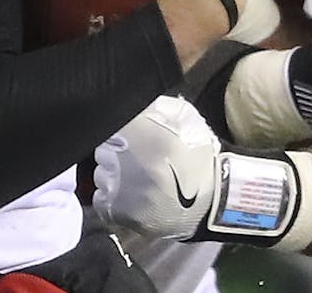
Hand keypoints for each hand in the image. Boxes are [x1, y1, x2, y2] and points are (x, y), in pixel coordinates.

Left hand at [95, 96, 311, 250]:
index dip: (120, 129)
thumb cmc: (197, 156)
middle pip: (102, 149)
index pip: (110, 122)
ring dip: (113, 175)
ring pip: (100, 174)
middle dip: (115, 150)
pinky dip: (110, 197)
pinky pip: (100, 199)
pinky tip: (130, 196)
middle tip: (135, 157)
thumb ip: (157, 105)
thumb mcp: (185, 118)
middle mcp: (123, 156)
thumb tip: (134, 100)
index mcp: (139, 129)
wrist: (211, 200)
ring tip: (135, 179)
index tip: (130, 135)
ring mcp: (117, 186)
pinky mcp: (117, 211)